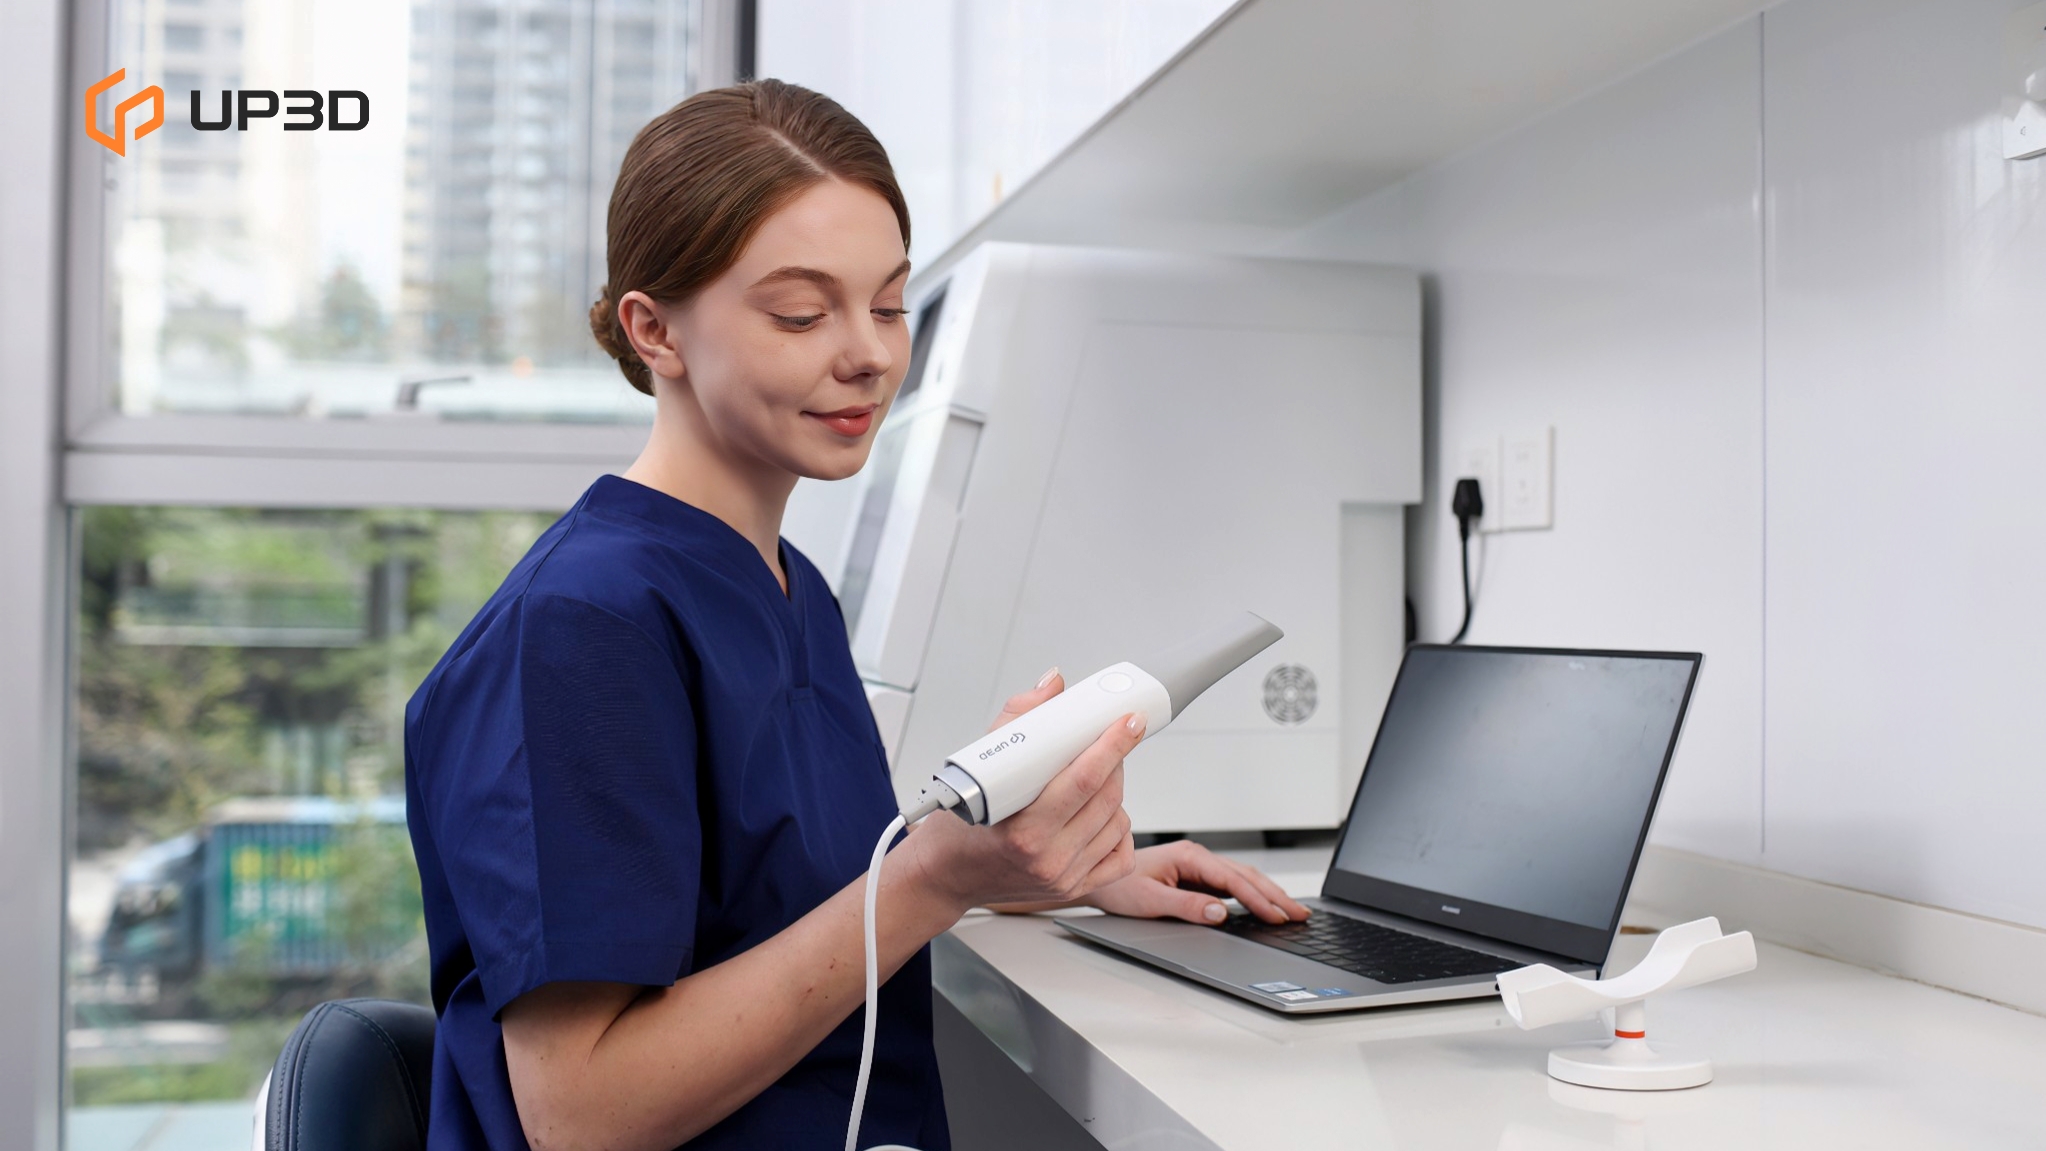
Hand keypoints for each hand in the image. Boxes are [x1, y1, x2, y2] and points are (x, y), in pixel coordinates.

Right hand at [899, 669, 1139, 915]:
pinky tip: (1099, 816)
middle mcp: (1046, 858)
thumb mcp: (977, 765)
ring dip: (1115, 793)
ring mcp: (1063, 877)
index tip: (1128, 722)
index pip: (1083, 780)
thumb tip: (1052, 685)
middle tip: (1106, 742)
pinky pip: (1121, 856)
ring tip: (1092, 780)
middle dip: (1114, 760)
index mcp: (1022, 829)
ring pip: (1119, 822)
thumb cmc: (959, 825)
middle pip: (1107, 797)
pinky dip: (1118, 830)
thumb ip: (1018, 718)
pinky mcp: (1073, 888)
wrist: (946, 875)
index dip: (1113, 745)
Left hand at [1083, 840, 1310, 925]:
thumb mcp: (1151, 901)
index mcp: (1190, 857)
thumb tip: (1221, 913)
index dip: (1259, 899)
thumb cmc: (1119, 887)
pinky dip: (1252, 896)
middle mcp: (1197, 858)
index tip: (1278, 916)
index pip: (1233, 880)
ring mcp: (1198, 867)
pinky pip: (1231, 886)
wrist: (1098, 879)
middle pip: (1245, 876)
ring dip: (1268, 895)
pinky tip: (1264, 907)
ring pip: (1242, 879)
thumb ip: (1187, 906)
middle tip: (1301, 915)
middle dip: (1275, 896)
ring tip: (1292, 911)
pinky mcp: (1197, 877)